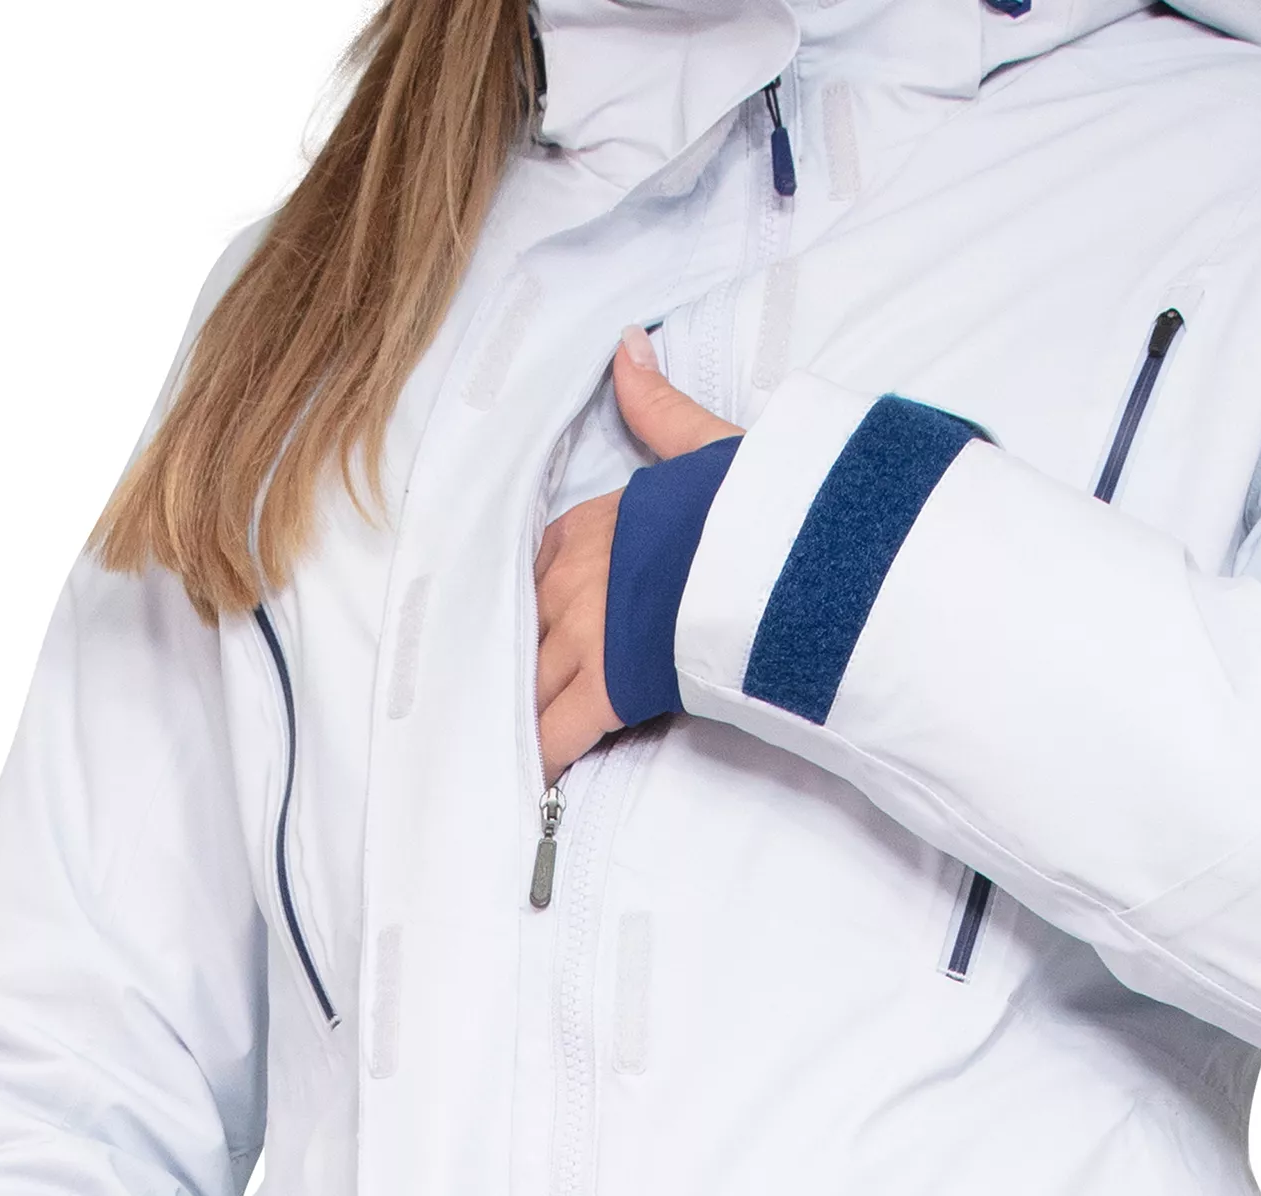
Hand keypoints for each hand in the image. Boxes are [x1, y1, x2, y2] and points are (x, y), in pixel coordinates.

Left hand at [535, 325, 741, 784]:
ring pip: (526, 683)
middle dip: (505, 664)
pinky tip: (521, 783)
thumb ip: (658, 407)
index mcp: (591, 523)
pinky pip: (555, 732)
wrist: (780, 551)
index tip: (523, 626)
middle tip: (480, 700)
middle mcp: (572, 579)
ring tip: (490, 746)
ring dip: (511, 714)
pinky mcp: (607, 688)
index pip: (535, 567)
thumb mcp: (706, 443)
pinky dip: (537, 759)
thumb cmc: (753, 503)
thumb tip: (626, 346)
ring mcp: (584, 635)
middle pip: (519, 629)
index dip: (529, 602)